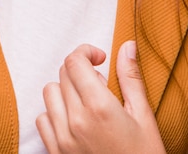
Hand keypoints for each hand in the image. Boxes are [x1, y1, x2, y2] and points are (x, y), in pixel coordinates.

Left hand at [36, 40, 165, 152]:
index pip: (74, 61)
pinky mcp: (56, 153)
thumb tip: (127, 45)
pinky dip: (55, 113)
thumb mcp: (144, 115)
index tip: (101, 59)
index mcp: (99, 106)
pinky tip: (76, 120)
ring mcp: (62, 139)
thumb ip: (131, 77)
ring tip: (88, 101)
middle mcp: (75, 120)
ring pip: (49, 93)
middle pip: (63, 73)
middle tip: (101, 83)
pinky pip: (43, 120)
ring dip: (67, 90)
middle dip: (81, 70)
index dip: (86, 52)